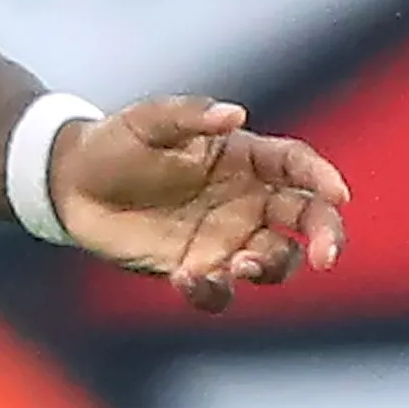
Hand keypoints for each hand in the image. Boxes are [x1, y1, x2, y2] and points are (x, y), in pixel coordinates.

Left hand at [52, 94, 350, 313]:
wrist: (70, 184)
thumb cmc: (115, 142)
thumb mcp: (146, 120)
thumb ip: (189, 116)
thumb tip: (235, 115)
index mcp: (245, 157)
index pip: (297, 165)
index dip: (321, 177)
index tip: (339, 194)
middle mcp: (246, 200)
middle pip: (305, 219)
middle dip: (324, 237)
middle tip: (326, 257)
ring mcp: (224, 238)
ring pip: (274, 260)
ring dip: (269, 268)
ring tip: (239, 266)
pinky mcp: (196, 268)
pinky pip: (220, 291)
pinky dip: (212, 291)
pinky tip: (185, 279)